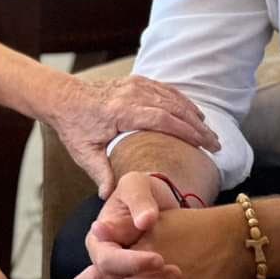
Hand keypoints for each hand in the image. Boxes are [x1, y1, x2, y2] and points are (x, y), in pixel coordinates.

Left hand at [50, 75, 220, 197]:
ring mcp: (134, 85)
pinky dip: (181, 100)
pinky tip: (193, 112)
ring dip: (192, 113)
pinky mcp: (134, 82)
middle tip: (215, 144)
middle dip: (197, 126)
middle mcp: (131, 94)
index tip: (205, 145)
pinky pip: (164, 89)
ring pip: (171, 97)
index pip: (162, 119)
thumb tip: (111, 196)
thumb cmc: (74, 127)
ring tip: (209, 132)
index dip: (186, 131)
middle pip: (173, 108)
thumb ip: (100, 173)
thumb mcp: (83, 153)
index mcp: (121, 111)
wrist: (63, 98)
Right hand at [72, 173, 184, 278]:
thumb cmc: (142, 192)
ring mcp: (122, 273)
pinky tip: (176, 278)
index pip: (107, 260)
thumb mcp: (137, 184)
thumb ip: (139, 200)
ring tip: (177, 273)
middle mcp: (106, 262)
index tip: (159, 259)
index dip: (132, 263)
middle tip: (175, 271)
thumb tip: (143, 222)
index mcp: (98, 240)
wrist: (157, 203)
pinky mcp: (139, 278)